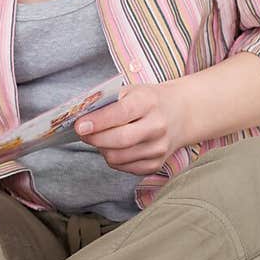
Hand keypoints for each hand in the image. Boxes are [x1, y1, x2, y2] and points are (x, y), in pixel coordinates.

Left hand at [74, 81, 189, 172]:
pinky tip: (115, 147)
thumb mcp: (131, 91)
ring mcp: (158, 148)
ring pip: (117, 157)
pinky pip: (124, 168)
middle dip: (94, 139)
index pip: (120, 114)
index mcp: (149, 102)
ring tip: (100, 139)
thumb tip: (80, 116)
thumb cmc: (148, 101)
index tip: (79, 126)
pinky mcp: (155, 164)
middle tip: (82, 133)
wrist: (179, 113)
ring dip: (102, 149)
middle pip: (119, 140)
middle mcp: (157, 126)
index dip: (97, 122)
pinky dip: (113, 159)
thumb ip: (107, 101)